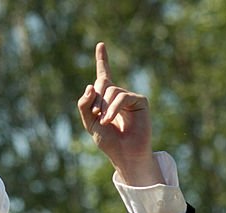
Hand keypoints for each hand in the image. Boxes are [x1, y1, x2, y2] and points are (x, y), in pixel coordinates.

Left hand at [77, 42, 162, 185]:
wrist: (124, 154)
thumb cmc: (108, 141)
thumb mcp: (90, 123)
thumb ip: (85, 105)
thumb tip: (90, 85)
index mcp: (106, 99)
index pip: (103, 76)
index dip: (102, 60)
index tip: (101, 45)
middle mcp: (118, 95)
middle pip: (102, 84)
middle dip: (95, 99)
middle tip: (96, 115)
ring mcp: (130, 97)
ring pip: (111, 91)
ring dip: (103, 106)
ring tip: (104, 121)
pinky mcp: (140, 101)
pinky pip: (122, 97)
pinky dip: (113, 108)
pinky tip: (109, 120)